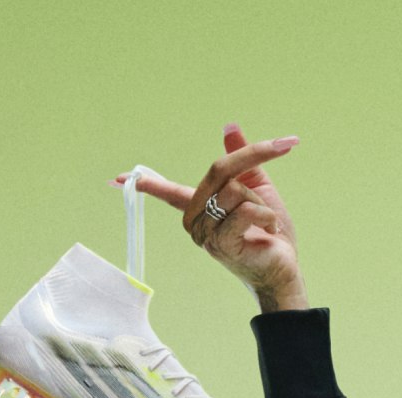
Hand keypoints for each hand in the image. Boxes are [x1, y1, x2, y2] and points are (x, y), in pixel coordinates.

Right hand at [112, 124, 307, 309]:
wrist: (284, 266)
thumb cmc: (269, 229)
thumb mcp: (257, 187)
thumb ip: (241, 159)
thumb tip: (230, 126)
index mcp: (199, 206)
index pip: (169, 190)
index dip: (148, 183)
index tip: (117, 178)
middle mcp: (194, 219)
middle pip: (219, 169)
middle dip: (253, 159)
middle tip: (283, 149)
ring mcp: (204, 233)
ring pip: (235, 191)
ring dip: (262, 203)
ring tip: (264, 223)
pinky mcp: (220, 243)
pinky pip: (244, 211)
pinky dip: (267, 217)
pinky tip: (268, 232)